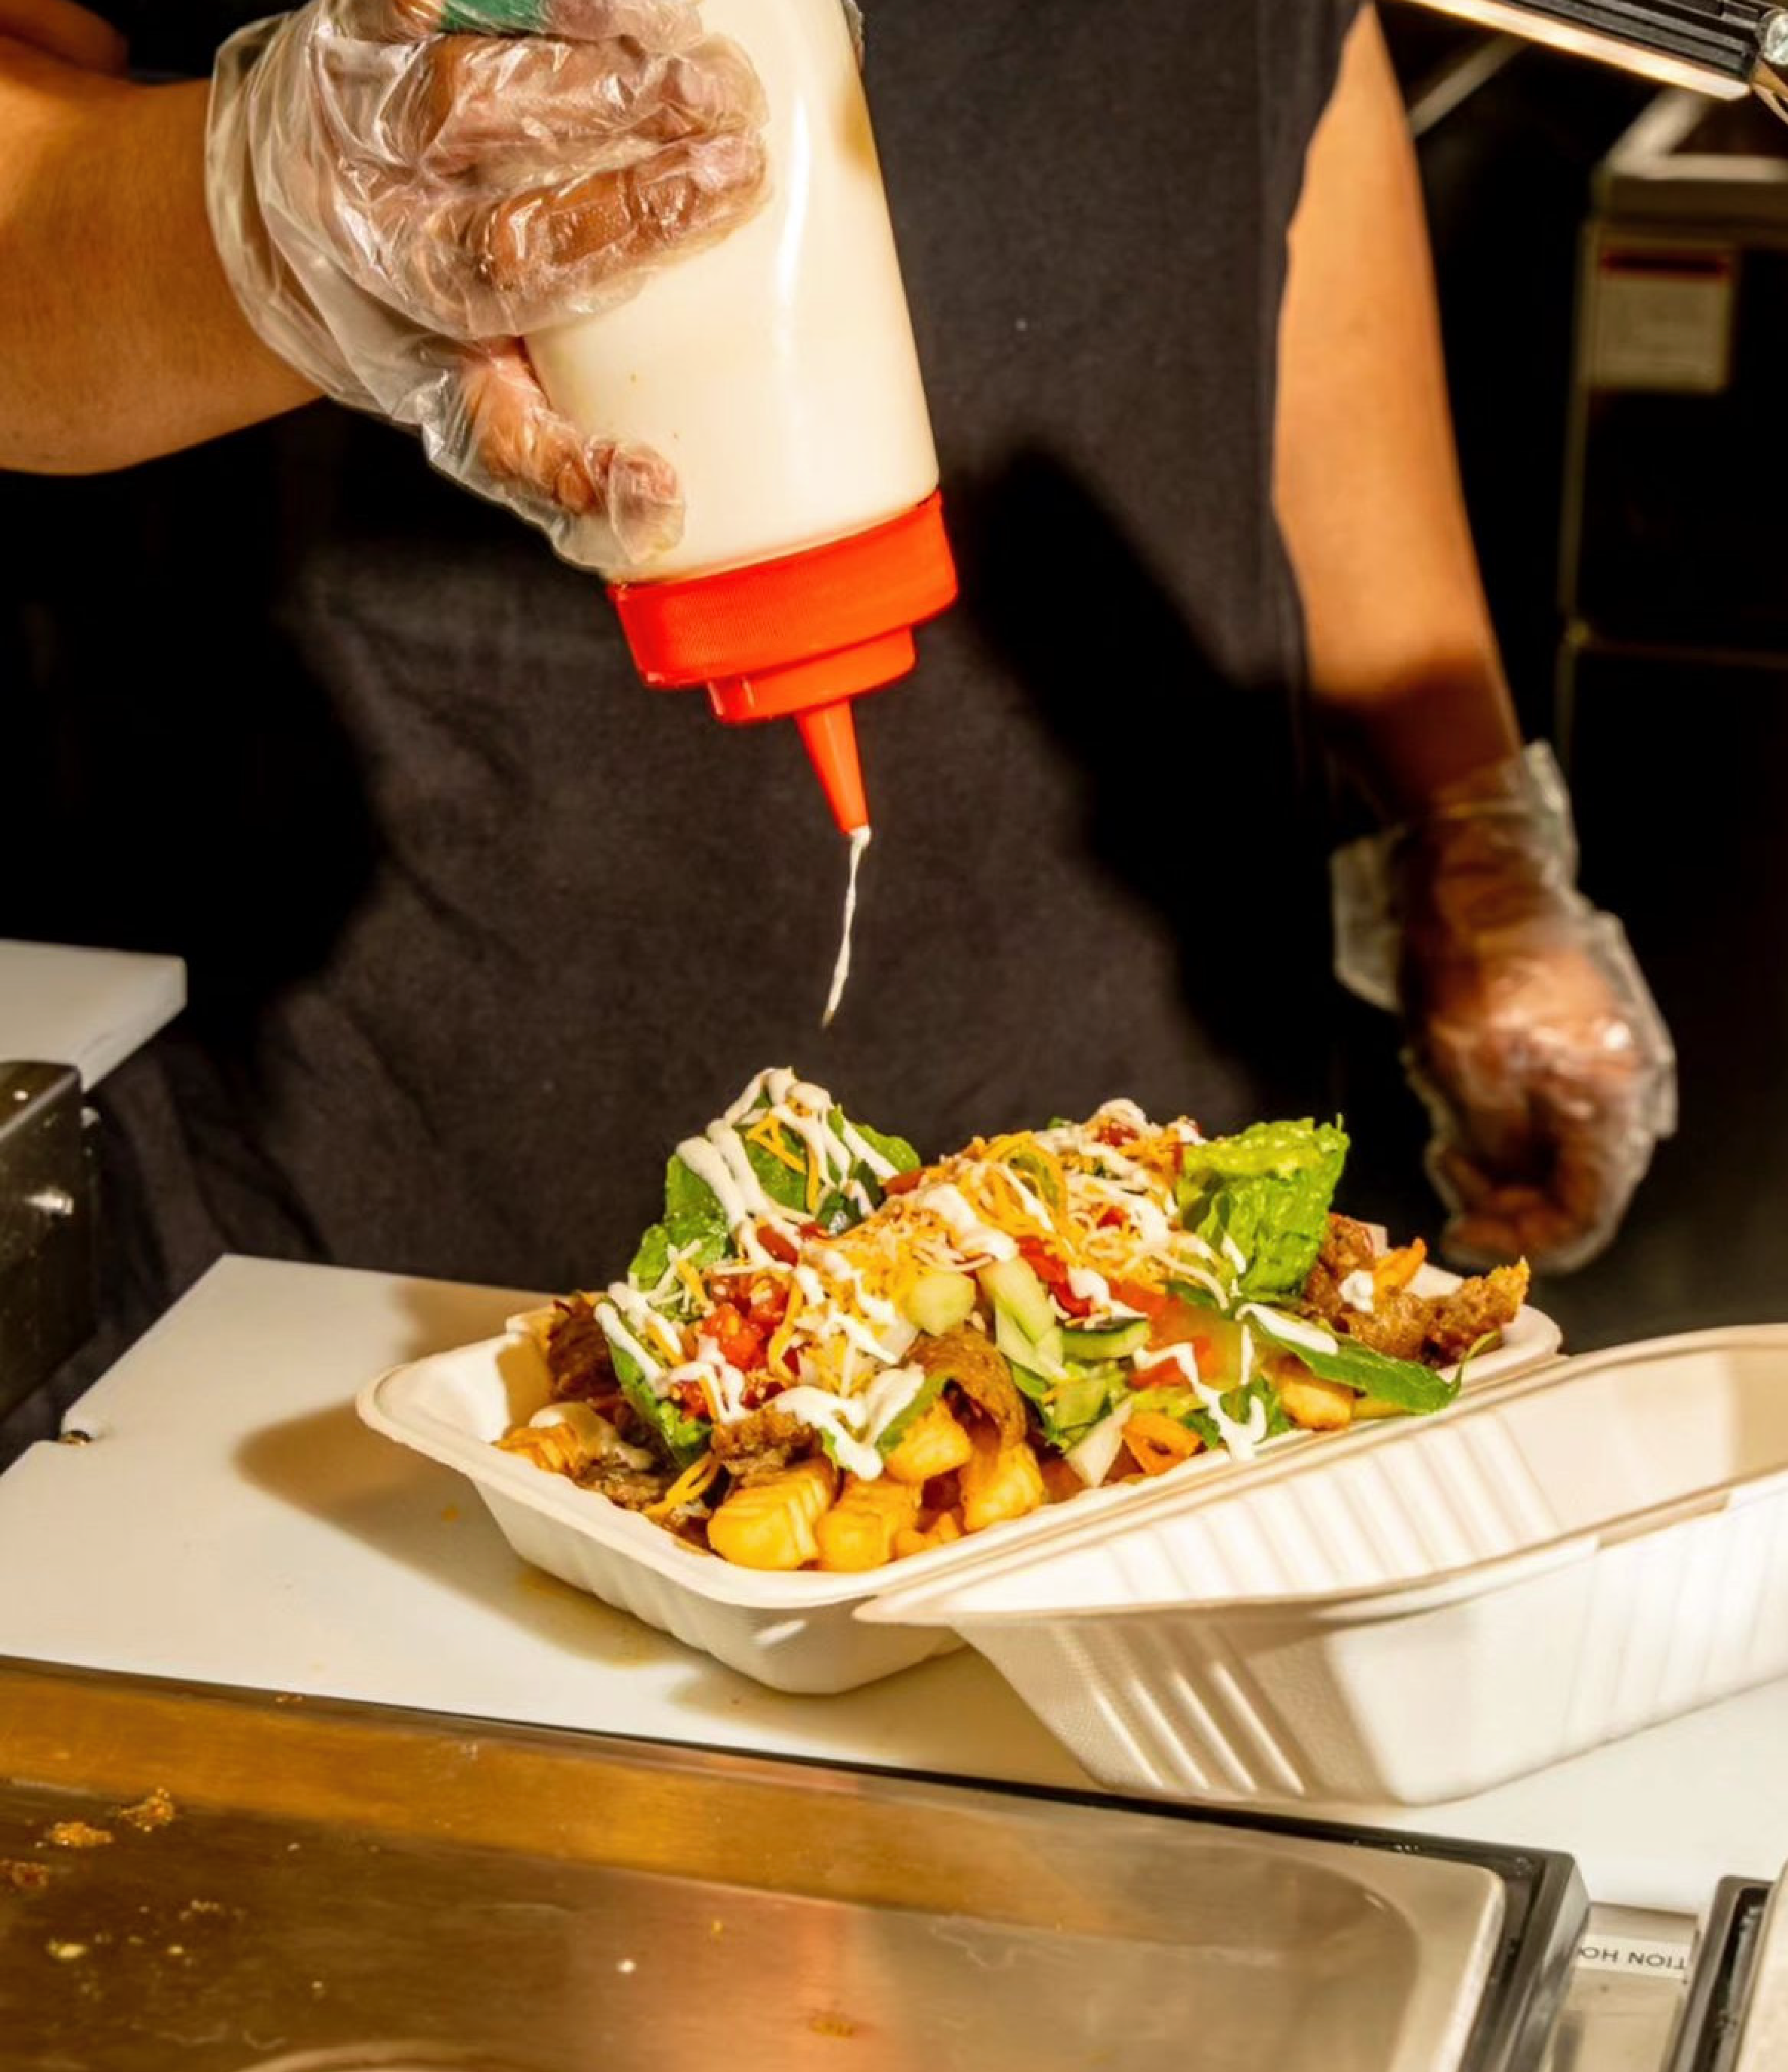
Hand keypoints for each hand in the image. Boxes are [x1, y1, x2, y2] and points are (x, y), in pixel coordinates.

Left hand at [206, 0, 767, 564]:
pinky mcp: (365, 16)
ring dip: (588, 31)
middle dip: (625, 109)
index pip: (525, 252)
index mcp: (409, 286)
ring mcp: (362, 84)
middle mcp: (371, 177)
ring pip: (472, 43)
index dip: (633, 217)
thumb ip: (563, 475)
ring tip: (684, 31)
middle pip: (494, 126)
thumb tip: (662, 507)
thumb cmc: (415, 334)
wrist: (281, 240)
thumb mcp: (472, 421)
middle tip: (729, 99)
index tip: (733, 187)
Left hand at [1392, 752, 1675, 1273]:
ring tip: (1445, 1127)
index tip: (1460, 1231)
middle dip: (1506, 1198)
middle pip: (1575, 1187)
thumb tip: (1502, 1206)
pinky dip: (1498, 1122)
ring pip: (1553, 1151)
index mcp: (1610, 1097)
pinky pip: (1542, 1110)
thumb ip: (1496, 1150)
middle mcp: (1621, 1086)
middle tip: (1443, 1169)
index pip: (1585, 1213)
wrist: (1473, 863)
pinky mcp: (1570, 1043)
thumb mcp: (1464, 1068)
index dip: (1521, 1239)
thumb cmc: (1468, 952)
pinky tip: (1455, 1096)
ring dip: (1496, 1159)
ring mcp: (1598, 1061)